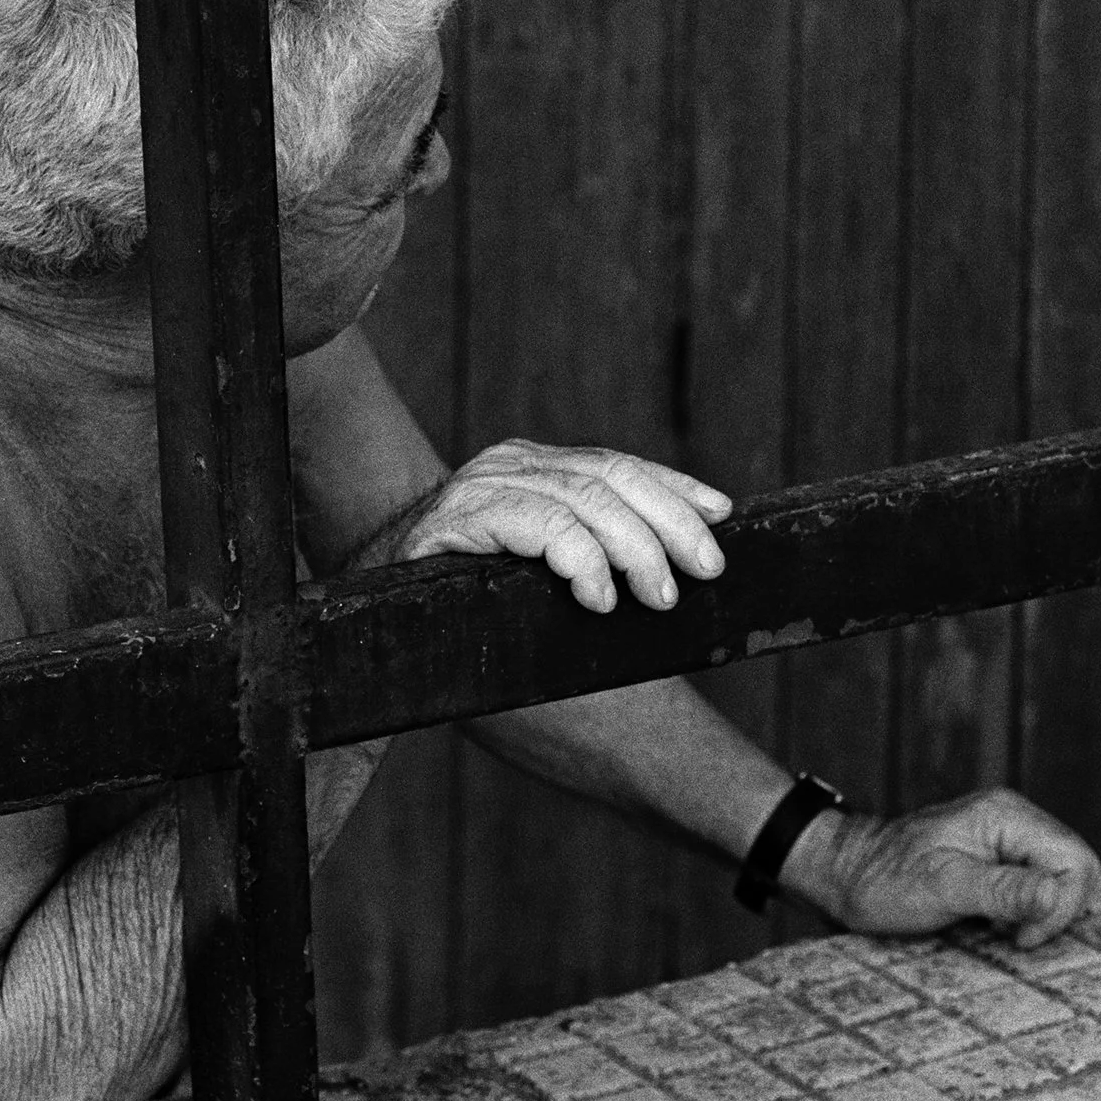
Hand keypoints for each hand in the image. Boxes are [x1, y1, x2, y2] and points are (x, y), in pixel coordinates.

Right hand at [397, 439, 731, 612]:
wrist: (378, 635)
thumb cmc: (482, 622)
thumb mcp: (553, 582)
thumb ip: (600, 557)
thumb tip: (691, 557)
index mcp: (537, 470)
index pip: (617, 466)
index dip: (674, 488)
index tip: (722, 516)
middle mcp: (509, 466)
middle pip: (609, 476)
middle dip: (668, 523)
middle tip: (704, 572)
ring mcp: (481, 487)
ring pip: (582, 497)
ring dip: (633, 547)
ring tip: (659, 596)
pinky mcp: (457, 519)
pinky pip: (536, 522)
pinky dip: (577, 557)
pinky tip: (598, 594)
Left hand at [781, 787, 1099, 949]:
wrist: (846, 875)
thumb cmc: (885, 880)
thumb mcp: (942, 887)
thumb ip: (1002, 890)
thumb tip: (1056, 894)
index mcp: (1006, 816)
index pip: (1076, 861)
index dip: (1060, 906)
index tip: (1020, 936)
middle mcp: (1014, 821)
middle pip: (1077, 870)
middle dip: (1055, 911)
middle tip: (1012, 936)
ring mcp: (1008, 840)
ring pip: (1061, 882)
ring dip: (1042, 914)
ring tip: (1001, 929)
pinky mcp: (1000, 862)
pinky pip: (1038, 888)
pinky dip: (1027, 913)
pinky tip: (998, 925)